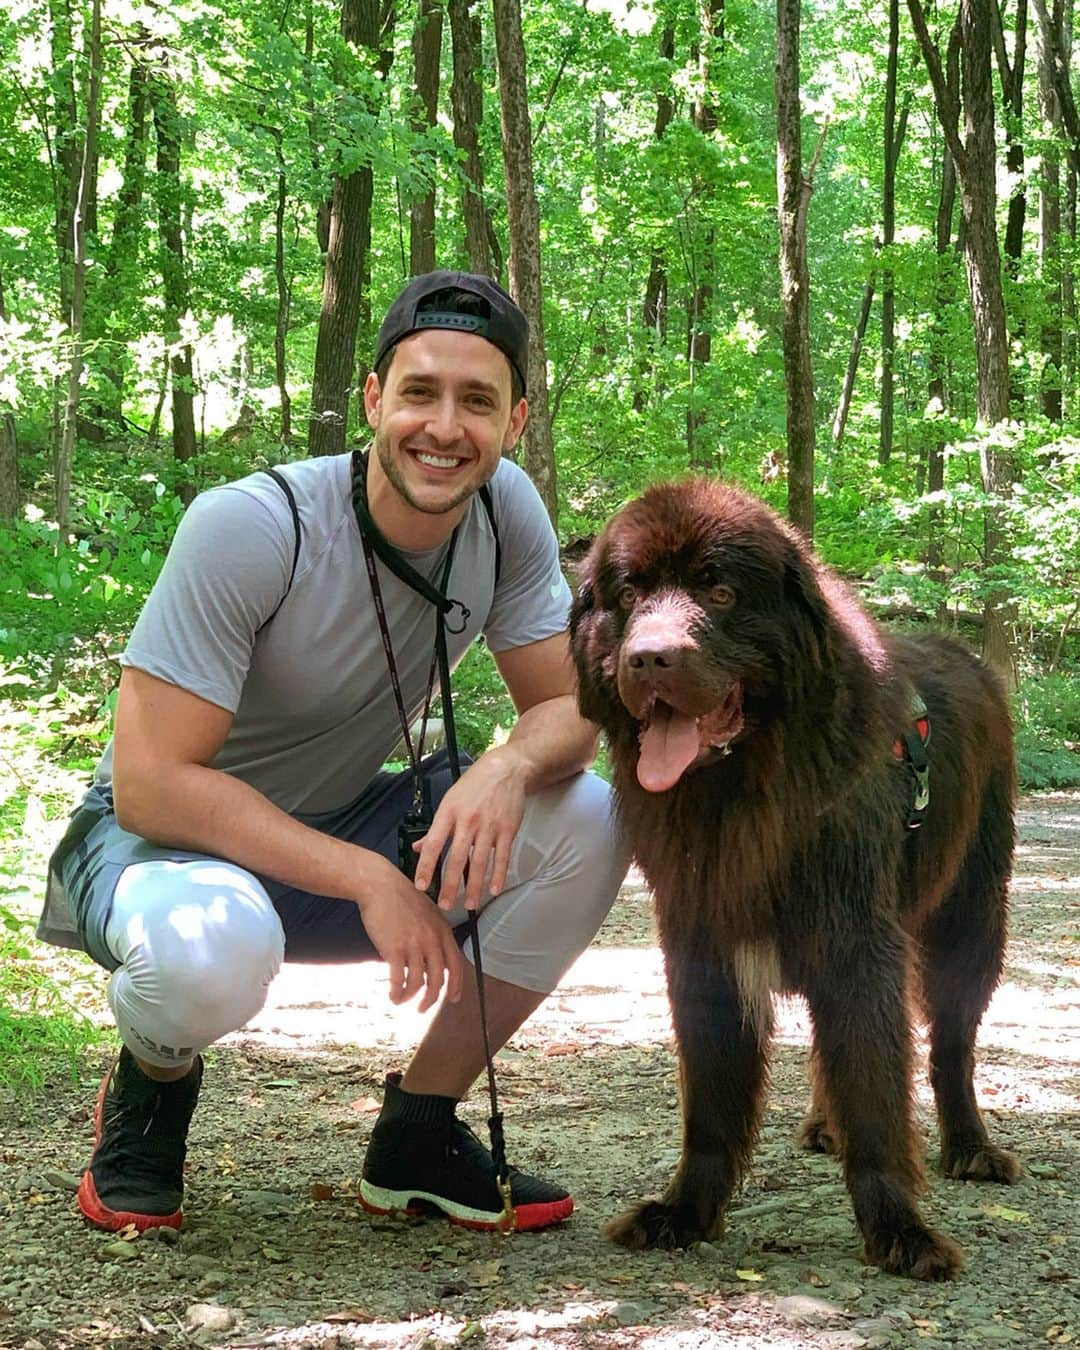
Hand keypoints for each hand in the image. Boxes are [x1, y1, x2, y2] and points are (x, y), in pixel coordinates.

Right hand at [355, 857, 463, 1010]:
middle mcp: (432, 940)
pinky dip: (396, 992)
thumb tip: (429, 962)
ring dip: (409, 997)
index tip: (453, 999)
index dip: (456, 986)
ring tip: (400, 1001)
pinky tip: (392, 995)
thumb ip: (433, 936)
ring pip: (417, 983)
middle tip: (423, 1008)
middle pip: (438, 980)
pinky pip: (398, 980)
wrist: (380, 886)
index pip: (456, 966)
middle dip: (431, 999)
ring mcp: (414, 945)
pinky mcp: (394, 949)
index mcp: (443, 931)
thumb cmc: (401, 899)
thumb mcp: (427, 914)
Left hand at [413, 747, 527, 910]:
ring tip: (469, 904)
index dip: (426, 867)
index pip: (434, 844)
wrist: (504, 769)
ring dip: (474, 886)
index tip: (422, 886)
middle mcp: (468, 820)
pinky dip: (499, 875)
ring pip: (480, 861)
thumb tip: (419, 847)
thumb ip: (435, 827)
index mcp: (449, 813)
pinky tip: (494, 889)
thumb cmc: (474, 785)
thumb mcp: (449, 801)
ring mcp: (489, 825)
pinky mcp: (507, 829)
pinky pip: (502, 856)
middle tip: (445, 905)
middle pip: (456, 858)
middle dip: (450, 885)